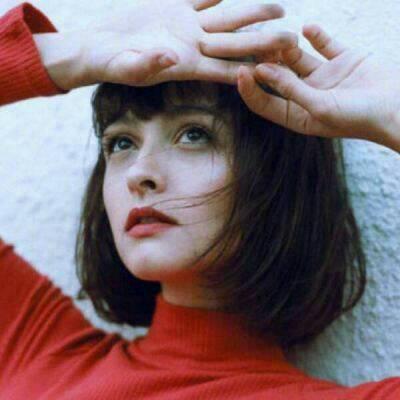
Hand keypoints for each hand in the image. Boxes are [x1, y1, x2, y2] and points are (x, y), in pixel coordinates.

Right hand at [78, 0, 296, 86]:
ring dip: (251, 12)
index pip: (225, 69)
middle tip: (292, 38)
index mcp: (187, 66)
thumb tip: (171, 57)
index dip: (250, 68)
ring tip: (280, 7)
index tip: (276, 68)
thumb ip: (149, 63)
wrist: (98, 46)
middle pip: (234, 43)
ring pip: (226, 17)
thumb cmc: (109, 63)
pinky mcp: (175, 5)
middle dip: (262, 41)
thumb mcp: (126, 66)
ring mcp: (186, 24)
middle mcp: (193, 46)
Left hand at [237, 25, 399, 152]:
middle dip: (265, 62)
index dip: (249, 89)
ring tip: (279, 35)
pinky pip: (324, 44)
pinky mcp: (342, 60)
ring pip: (297, 59)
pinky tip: (307, 27)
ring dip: (286, 47)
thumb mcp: (319, 106)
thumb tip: (261, 70)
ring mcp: (323, 78)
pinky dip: (316, 35)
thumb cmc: (359, 117)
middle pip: (277, 78)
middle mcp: (306, 97)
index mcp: (297, 116)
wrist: (399, 108)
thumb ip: (290, 89)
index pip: (264, 103)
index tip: (240, 71)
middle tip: (252, 44)